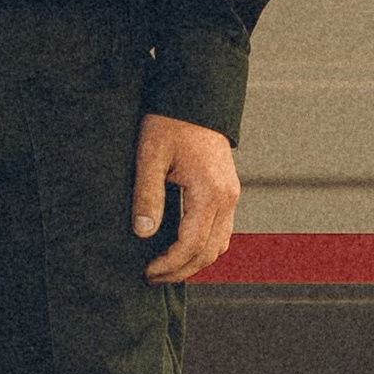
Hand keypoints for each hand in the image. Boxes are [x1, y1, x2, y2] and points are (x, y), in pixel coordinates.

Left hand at [132, 114, 239, 283]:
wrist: (194, 96)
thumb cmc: (169, 121)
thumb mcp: (150, 155)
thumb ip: (148, 195)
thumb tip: (143, 233)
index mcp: (210, 192)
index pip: (192, 244)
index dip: (169, 264)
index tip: (147, 272)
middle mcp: (227, 197)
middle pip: (209, 252)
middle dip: (181, 271)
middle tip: (152, 277)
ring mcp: (231, 195)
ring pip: (219, 245)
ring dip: (194, 262)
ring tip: (164, 269)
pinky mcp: (227, 190)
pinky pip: (221, 230)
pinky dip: (203, 247)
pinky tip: (180, 248)